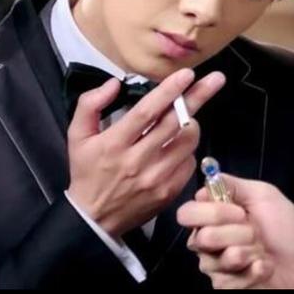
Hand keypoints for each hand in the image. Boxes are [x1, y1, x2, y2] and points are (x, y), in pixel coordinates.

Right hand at [67, 68, 225, 237]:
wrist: (94, 218)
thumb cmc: (87, 171)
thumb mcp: (77, 136)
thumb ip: (90, 105)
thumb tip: (114, 84)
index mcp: (115, 143)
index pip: (147, 112)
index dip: (169, 91)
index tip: (187, 74)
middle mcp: (138, 161)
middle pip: (175, 123)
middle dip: (198, 97)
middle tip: (216, 79)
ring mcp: (156, 178)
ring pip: (188, 142)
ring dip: (192, 123)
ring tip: (187, 116)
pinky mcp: (169, 192)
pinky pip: (190, 162)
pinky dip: (188, 149)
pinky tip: (177, 145)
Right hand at [177, 174, 293, 288]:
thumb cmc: (284, 226)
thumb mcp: (263, 195)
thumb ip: (234, 185)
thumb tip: (207, 180)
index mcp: (214, 215)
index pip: (187, 213)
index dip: (210, 212)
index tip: (239, 212)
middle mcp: (208, 240)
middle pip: (200, 237)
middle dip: (234, 234)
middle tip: (254, 233)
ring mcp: (215, 265)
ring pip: (214, 261)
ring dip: (247, 253)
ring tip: (262, 252)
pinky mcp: (225, 286)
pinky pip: (228, 281)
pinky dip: (253, 272)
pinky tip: (265, 267)